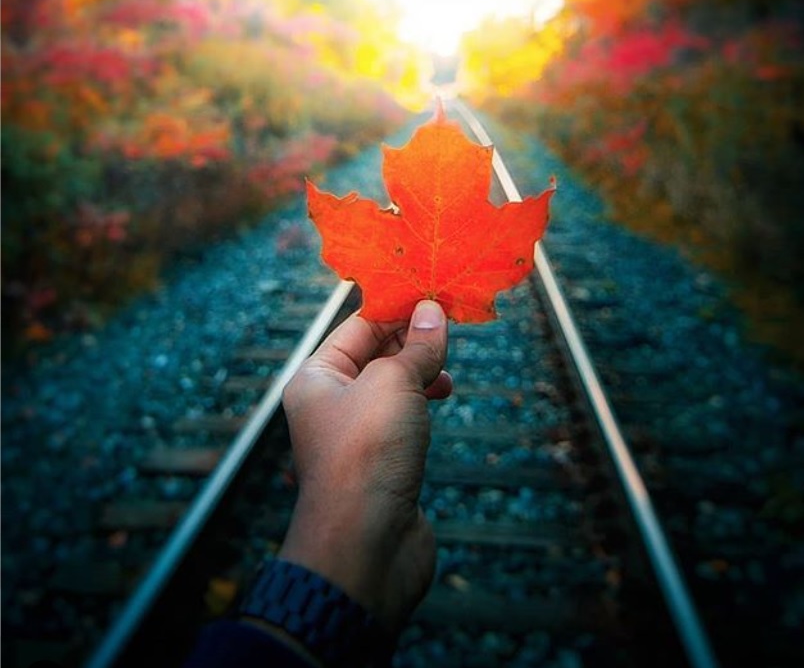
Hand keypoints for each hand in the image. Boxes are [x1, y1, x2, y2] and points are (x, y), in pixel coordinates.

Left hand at [279, 300, 451, 634]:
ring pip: (393, 384)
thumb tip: (433, 312)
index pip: (358, 326)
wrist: (366, 547)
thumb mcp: (393, 383)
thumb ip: (416, 346)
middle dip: (412, 337)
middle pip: (375, 353)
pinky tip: (443, 395)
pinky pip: (405, 415)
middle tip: (449, 323)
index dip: (396, 306)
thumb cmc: (367, 454)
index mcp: (317, 377)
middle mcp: (331, 402)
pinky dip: (424, 400)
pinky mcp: (383, 460)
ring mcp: (357, 433)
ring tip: (447, 366)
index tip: (433, 292)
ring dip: (421, 369)